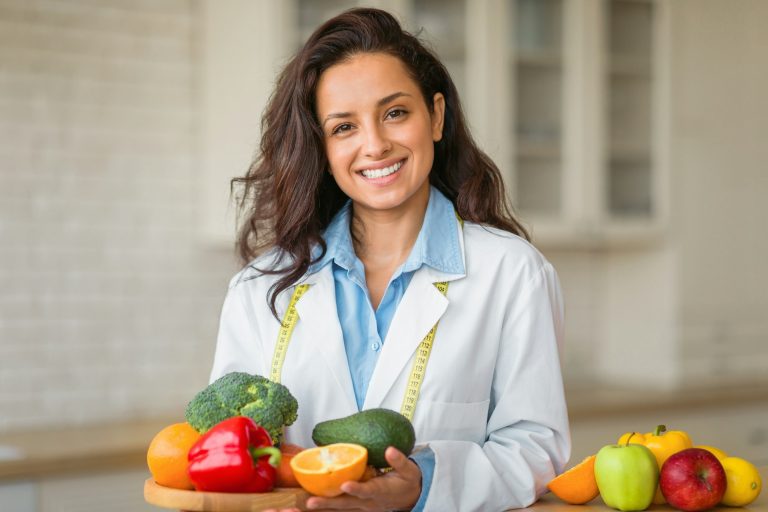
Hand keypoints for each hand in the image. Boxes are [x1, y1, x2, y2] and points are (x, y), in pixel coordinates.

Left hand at [263, 447, 421, 511]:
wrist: (410, 498)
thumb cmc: (407, 481)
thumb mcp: (409, 471)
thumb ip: (399, 461)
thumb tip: (389, 450)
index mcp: (381, 491)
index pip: (367, 491)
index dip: (356, 489)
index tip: (345, 484)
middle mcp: (369, 502)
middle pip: (347, 504)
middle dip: (328, 503)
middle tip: (311, 502)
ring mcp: (363, 507)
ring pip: (341, 508)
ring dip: (324, 506)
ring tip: (307, 503)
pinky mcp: (358, 507)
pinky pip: (342, 508)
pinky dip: (328, 506)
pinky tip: (313, 502)